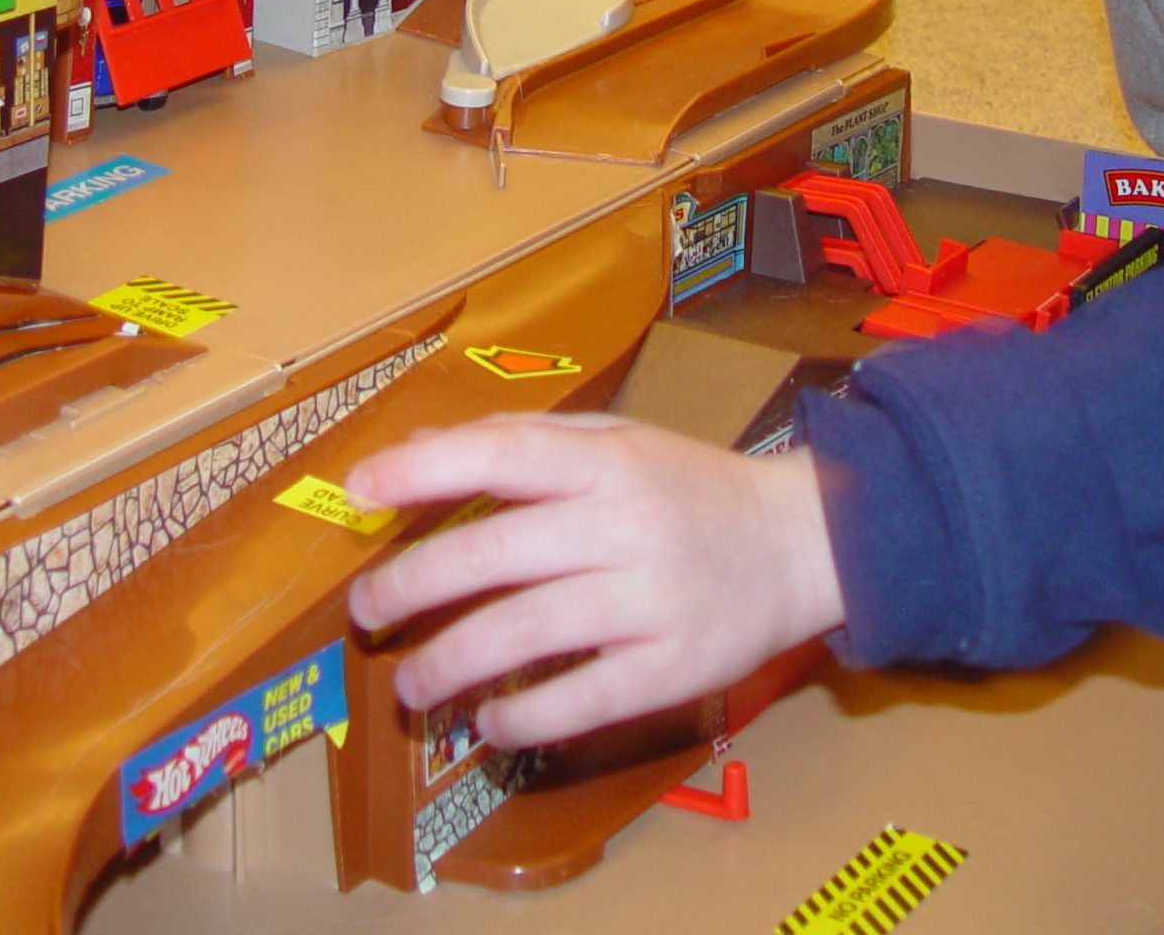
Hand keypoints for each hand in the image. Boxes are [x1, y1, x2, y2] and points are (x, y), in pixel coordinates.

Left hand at [341, 414, 843, 747]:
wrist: (805, 542)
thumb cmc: (691, 487)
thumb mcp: (618, 441)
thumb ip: (526, 442)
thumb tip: (421, 453)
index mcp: (606, 462)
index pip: (501, 454)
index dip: (423, 471)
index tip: (358, 493)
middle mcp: (623, 525)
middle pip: (492, 554)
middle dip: (410, 586)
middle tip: (365, 612)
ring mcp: (649, 600)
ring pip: (523, 634)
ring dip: (448, 664)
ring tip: (411, 685)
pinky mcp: (674, 668)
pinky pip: (580, 701)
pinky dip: (522, 718)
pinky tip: (488, 723)